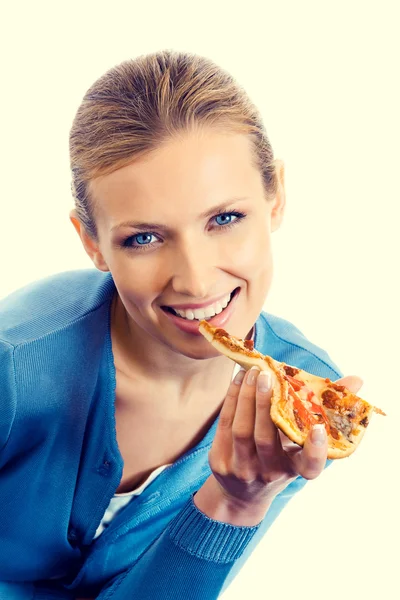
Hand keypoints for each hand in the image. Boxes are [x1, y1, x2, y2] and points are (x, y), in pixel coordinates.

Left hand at [207, 366, 362, 514]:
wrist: (242, 492)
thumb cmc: (280, 456)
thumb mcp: (301, 443)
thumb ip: (324, 410)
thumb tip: (356, 380)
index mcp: (294, 469)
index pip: (309, 467)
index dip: (315, 450)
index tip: (319, 428)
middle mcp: (269, 473)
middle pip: (265, 439)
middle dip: (265, 404)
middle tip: (268, 375)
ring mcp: (242, 470)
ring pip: (242, 430)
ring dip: (245, 398)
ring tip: (251, 373)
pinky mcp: (220, 462)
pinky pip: (225, 426)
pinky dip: (232, 400)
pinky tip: (238, 380)